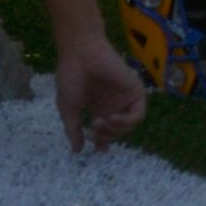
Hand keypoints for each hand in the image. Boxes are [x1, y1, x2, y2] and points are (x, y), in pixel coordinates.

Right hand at [53, 33, 146, 152]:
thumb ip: (73, 129)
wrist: (81, 55)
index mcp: (98, 108)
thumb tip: (77, 151)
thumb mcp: (68, 108)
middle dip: (106, 136)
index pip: (105, 131)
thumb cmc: (70, 77)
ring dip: (116, 129)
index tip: (97, 151)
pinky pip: (138, 114)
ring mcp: (125, 100)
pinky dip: (127, 120)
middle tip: (94, 131)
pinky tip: (113, 117)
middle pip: (117, 132)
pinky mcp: (136, 92)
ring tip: (100, 122)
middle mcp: (113, 105)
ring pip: (129, 126)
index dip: (103, 142)